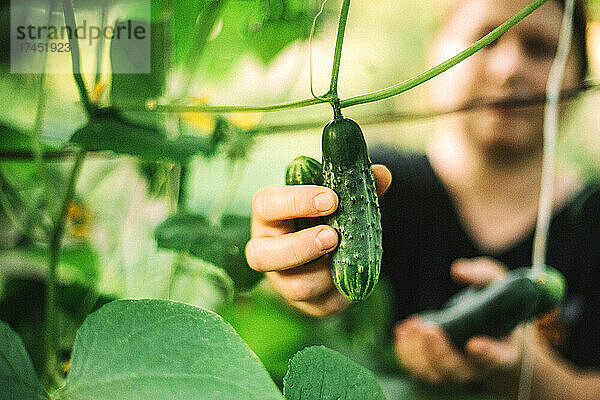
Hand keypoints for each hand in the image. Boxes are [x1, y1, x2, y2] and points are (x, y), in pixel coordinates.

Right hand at [245, 165, 391, 316]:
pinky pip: (322, 304)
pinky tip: (355, 273)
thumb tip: (382, 174)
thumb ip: (354, 186)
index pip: (266, 205)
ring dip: (325, 273)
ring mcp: (282, 281)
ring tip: (347, 256)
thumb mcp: (334, 199)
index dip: (295, 201)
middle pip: (262, 256)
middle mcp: (265, 250)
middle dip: (300, 247)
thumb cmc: (323, 218)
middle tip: (332, 236)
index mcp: (269, 216)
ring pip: (294, 287)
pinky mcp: (304, 305)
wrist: (325, 255)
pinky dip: (343, 291)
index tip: (330, 199)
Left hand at [394, 257, 524, 383]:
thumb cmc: (496, 305)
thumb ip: (482, 275)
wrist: (492, 330)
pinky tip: (402, 330)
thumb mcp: (497, 284)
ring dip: (418, 353)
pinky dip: (406, 352)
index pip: (497, 357)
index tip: (473, 344)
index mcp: (502, 349)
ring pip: (434, 374)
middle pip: (459, 371)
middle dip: (440, 352)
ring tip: (412, 327)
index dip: (486, 353)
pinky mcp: (436, 366)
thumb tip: (458, 270)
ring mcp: (455, 369)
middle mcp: (478, 365)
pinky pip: (418, 368)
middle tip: (428, 329)